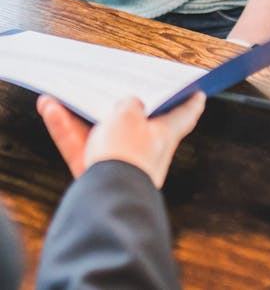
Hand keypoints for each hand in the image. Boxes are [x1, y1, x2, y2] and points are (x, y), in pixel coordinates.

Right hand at [37, 91, 205, 188]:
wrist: (105, 201)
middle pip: (134, 123)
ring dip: (78, 116)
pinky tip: (49, 108)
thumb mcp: (129, 113)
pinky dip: (65, 129)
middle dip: (118, 107)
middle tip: (113, 90)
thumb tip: (127, 106)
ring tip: (56, 98)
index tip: (199, 94)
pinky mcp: (96, 180)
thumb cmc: (126, 152)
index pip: (185, 115)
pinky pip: (80, 147)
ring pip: (98, 133)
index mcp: (165, 134)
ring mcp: (120, 167)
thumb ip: (129, 104)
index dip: (191, 103)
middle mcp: (146, 152)